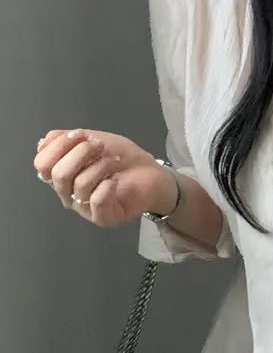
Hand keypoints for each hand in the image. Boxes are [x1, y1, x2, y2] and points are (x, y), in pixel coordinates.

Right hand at [33, 127, 169, 227]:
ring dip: (101, 165)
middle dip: (81, 152)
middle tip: (100, 146)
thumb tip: (48, 141)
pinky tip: (117, 180)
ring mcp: (84, 208)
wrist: (152, 173)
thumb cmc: (123, 159)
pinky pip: (97, 200)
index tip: (81, 135)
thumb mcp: (92, 139)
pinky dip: (108, 184)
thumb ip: (67, 138)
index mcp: (61, 175)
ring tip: (115, 161)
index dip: (59, 145)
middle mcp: (68, 194)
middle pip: (57, 174)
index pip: (41, 164)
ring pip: (80, 184)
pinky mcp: (103, 218)